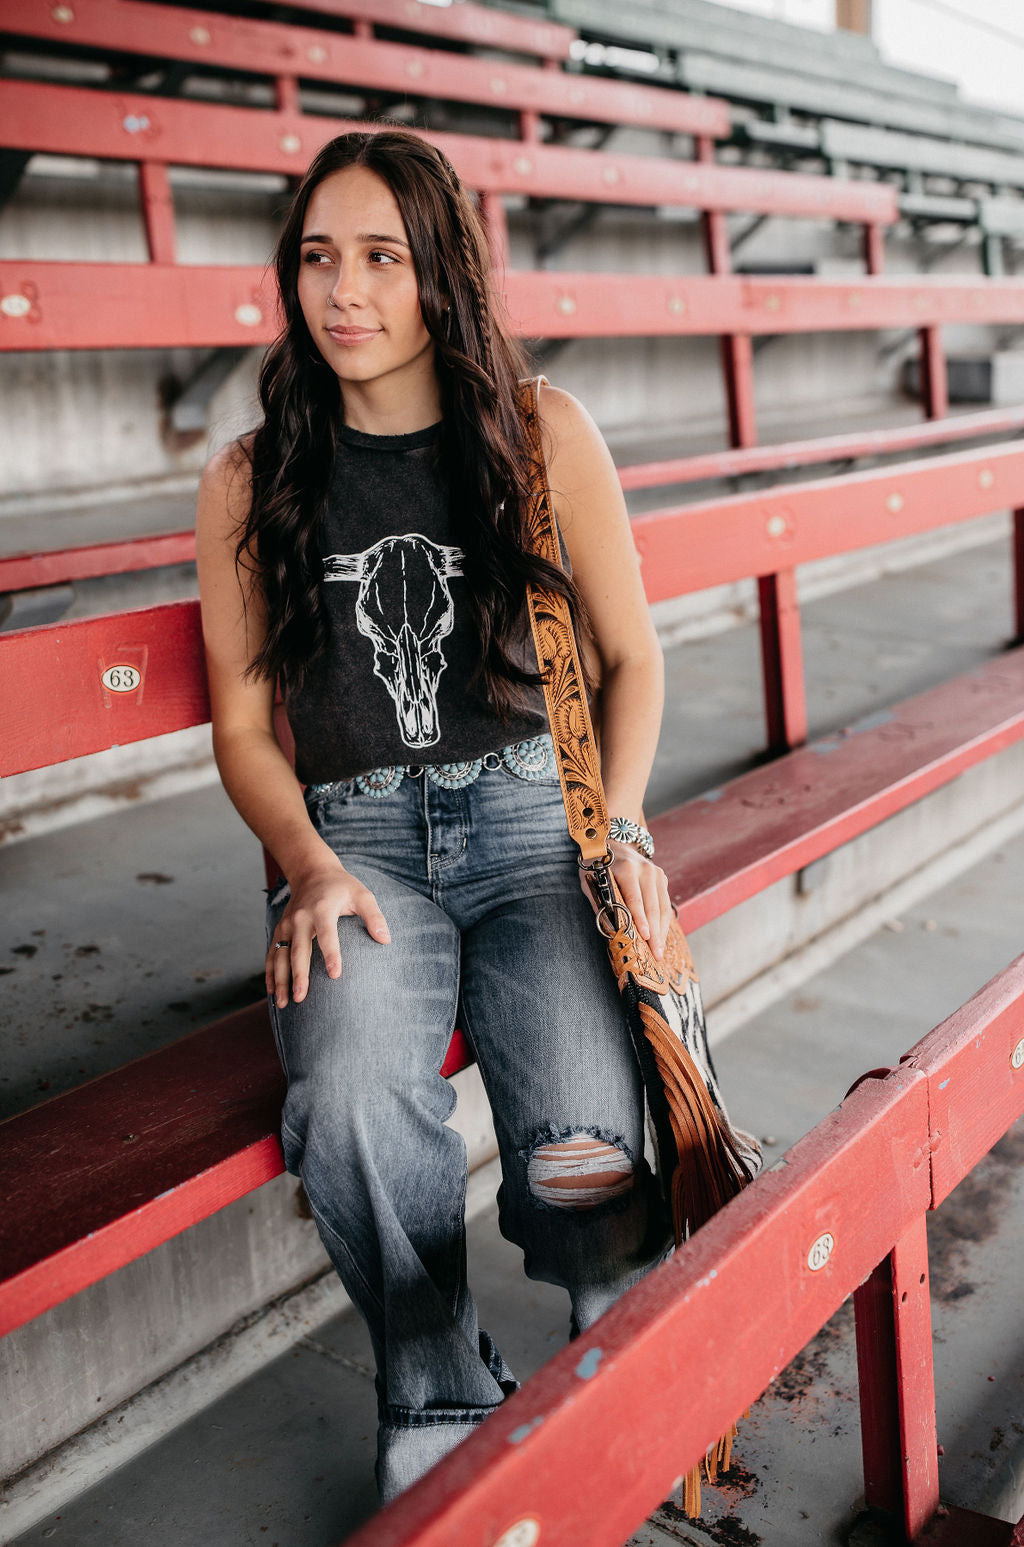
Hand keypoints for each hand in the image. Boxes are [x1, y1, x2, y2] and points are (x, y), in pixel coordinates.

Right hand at [267, 854, 390, 1008]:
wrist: (312, 872)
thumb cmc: (342, 887)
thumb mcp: (362, 895)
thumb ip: (374, 916)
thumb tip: (386, 940)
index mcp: (322, 909)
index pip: (327, 935)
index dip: (332, 955)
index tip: (335, 975)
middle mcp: (300, 918)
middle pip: (299, 950)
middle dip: (299, 975)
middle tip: (302, 998)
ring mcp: (287, 925)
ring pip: (281, 955)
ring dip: (281, 980)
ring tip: (284, 1003)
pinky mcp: (280, 930)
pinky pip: (272, 953)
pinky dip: (270, 973)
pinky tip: (273, 991)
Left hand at [579, 840, 674, 959]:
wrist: (613, 842)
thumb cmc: (597, 865)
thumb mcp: (590, 880)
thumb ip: (598, 901)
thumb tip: (608, 926)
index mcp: (626, 869)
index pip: (635, 899)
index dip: (640, 919)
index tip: (645, 937)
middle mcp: (645, 870)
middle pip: (652, 906)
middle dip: (654, 933)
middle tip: (656, 954)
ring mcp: (656, 873)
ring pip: (662, 907)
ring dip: (662, 931)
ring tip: (660, 951)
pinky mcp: (662, 878)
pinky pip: (665, 904)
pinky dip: (663, 922)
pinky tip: (661, 937)